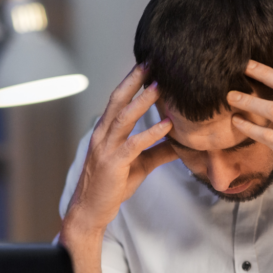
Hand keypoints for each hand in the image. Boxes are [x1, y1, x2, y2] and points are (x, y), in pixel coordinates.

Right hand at [64, 65, 176, 236]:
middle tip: (151, 61)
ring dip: (143, 101)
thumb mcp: (140, 165)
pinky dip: (151, 133)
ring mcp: (106, 148)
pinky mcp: (113, 164)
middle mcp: (103, 135)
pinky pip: (133, 145)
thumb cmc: (112, 186)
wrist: (90, 211)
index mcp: (106, 131)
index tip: (148, 64)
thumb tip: (182, 143)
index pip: (118, 100)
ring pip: (124, 118)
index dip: (132, 81)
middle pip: (118, 100)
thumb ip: (158, 151)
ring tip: (161, 85)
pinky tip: (167, 125)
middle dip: (134, 80)